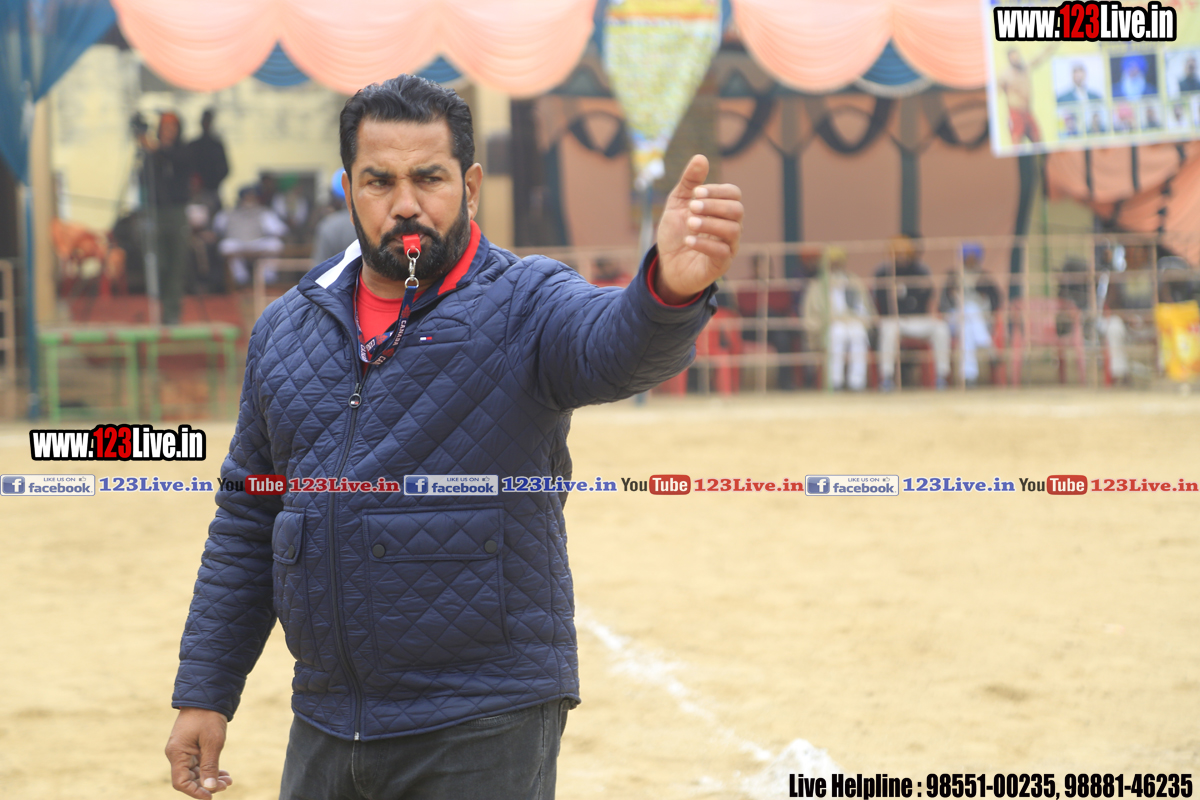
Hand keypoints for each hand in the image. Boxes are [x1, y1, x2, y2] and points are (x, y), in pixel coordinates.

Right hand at [165, 708, 232, 797]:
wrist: (207, 696)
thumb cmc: (208, 717)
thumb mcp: (213, 742)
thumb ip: (210, 766)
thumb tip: (209, 787)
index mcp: (177, 753)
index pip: (181, 782)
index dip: (195, 792)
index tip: (211, 796)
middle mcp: (177, 754)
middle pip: (189, 779)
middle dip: (207, 784)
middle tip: (226, 785)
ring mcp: (183, 750)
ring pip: (195, 772)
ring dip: (211, 777)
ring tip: (228, 780)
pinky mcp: (191, 747)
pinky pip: (198, 763)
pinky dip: (210, 769)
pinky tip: (223, 773)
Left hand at [653, 154, 742, 304]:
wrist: (666, 264)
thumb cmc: (676, 233)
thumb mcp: (678, 203)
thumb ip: (690, 182)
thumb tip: (700, 157)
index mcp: (722, 209)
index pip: (733, 194)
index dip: (716, 191)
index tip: (695, 192)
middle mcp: (730, 226)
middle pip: (737, 210)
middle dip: (714, 206)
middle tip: (692, 207)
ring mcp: (728, 246)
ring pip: (733, 230)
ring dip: (710, 224)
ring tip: (690, 223)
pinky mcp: (721, 265)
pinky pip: (723, 253)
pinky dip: (705, 244)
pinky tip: (688, 240)